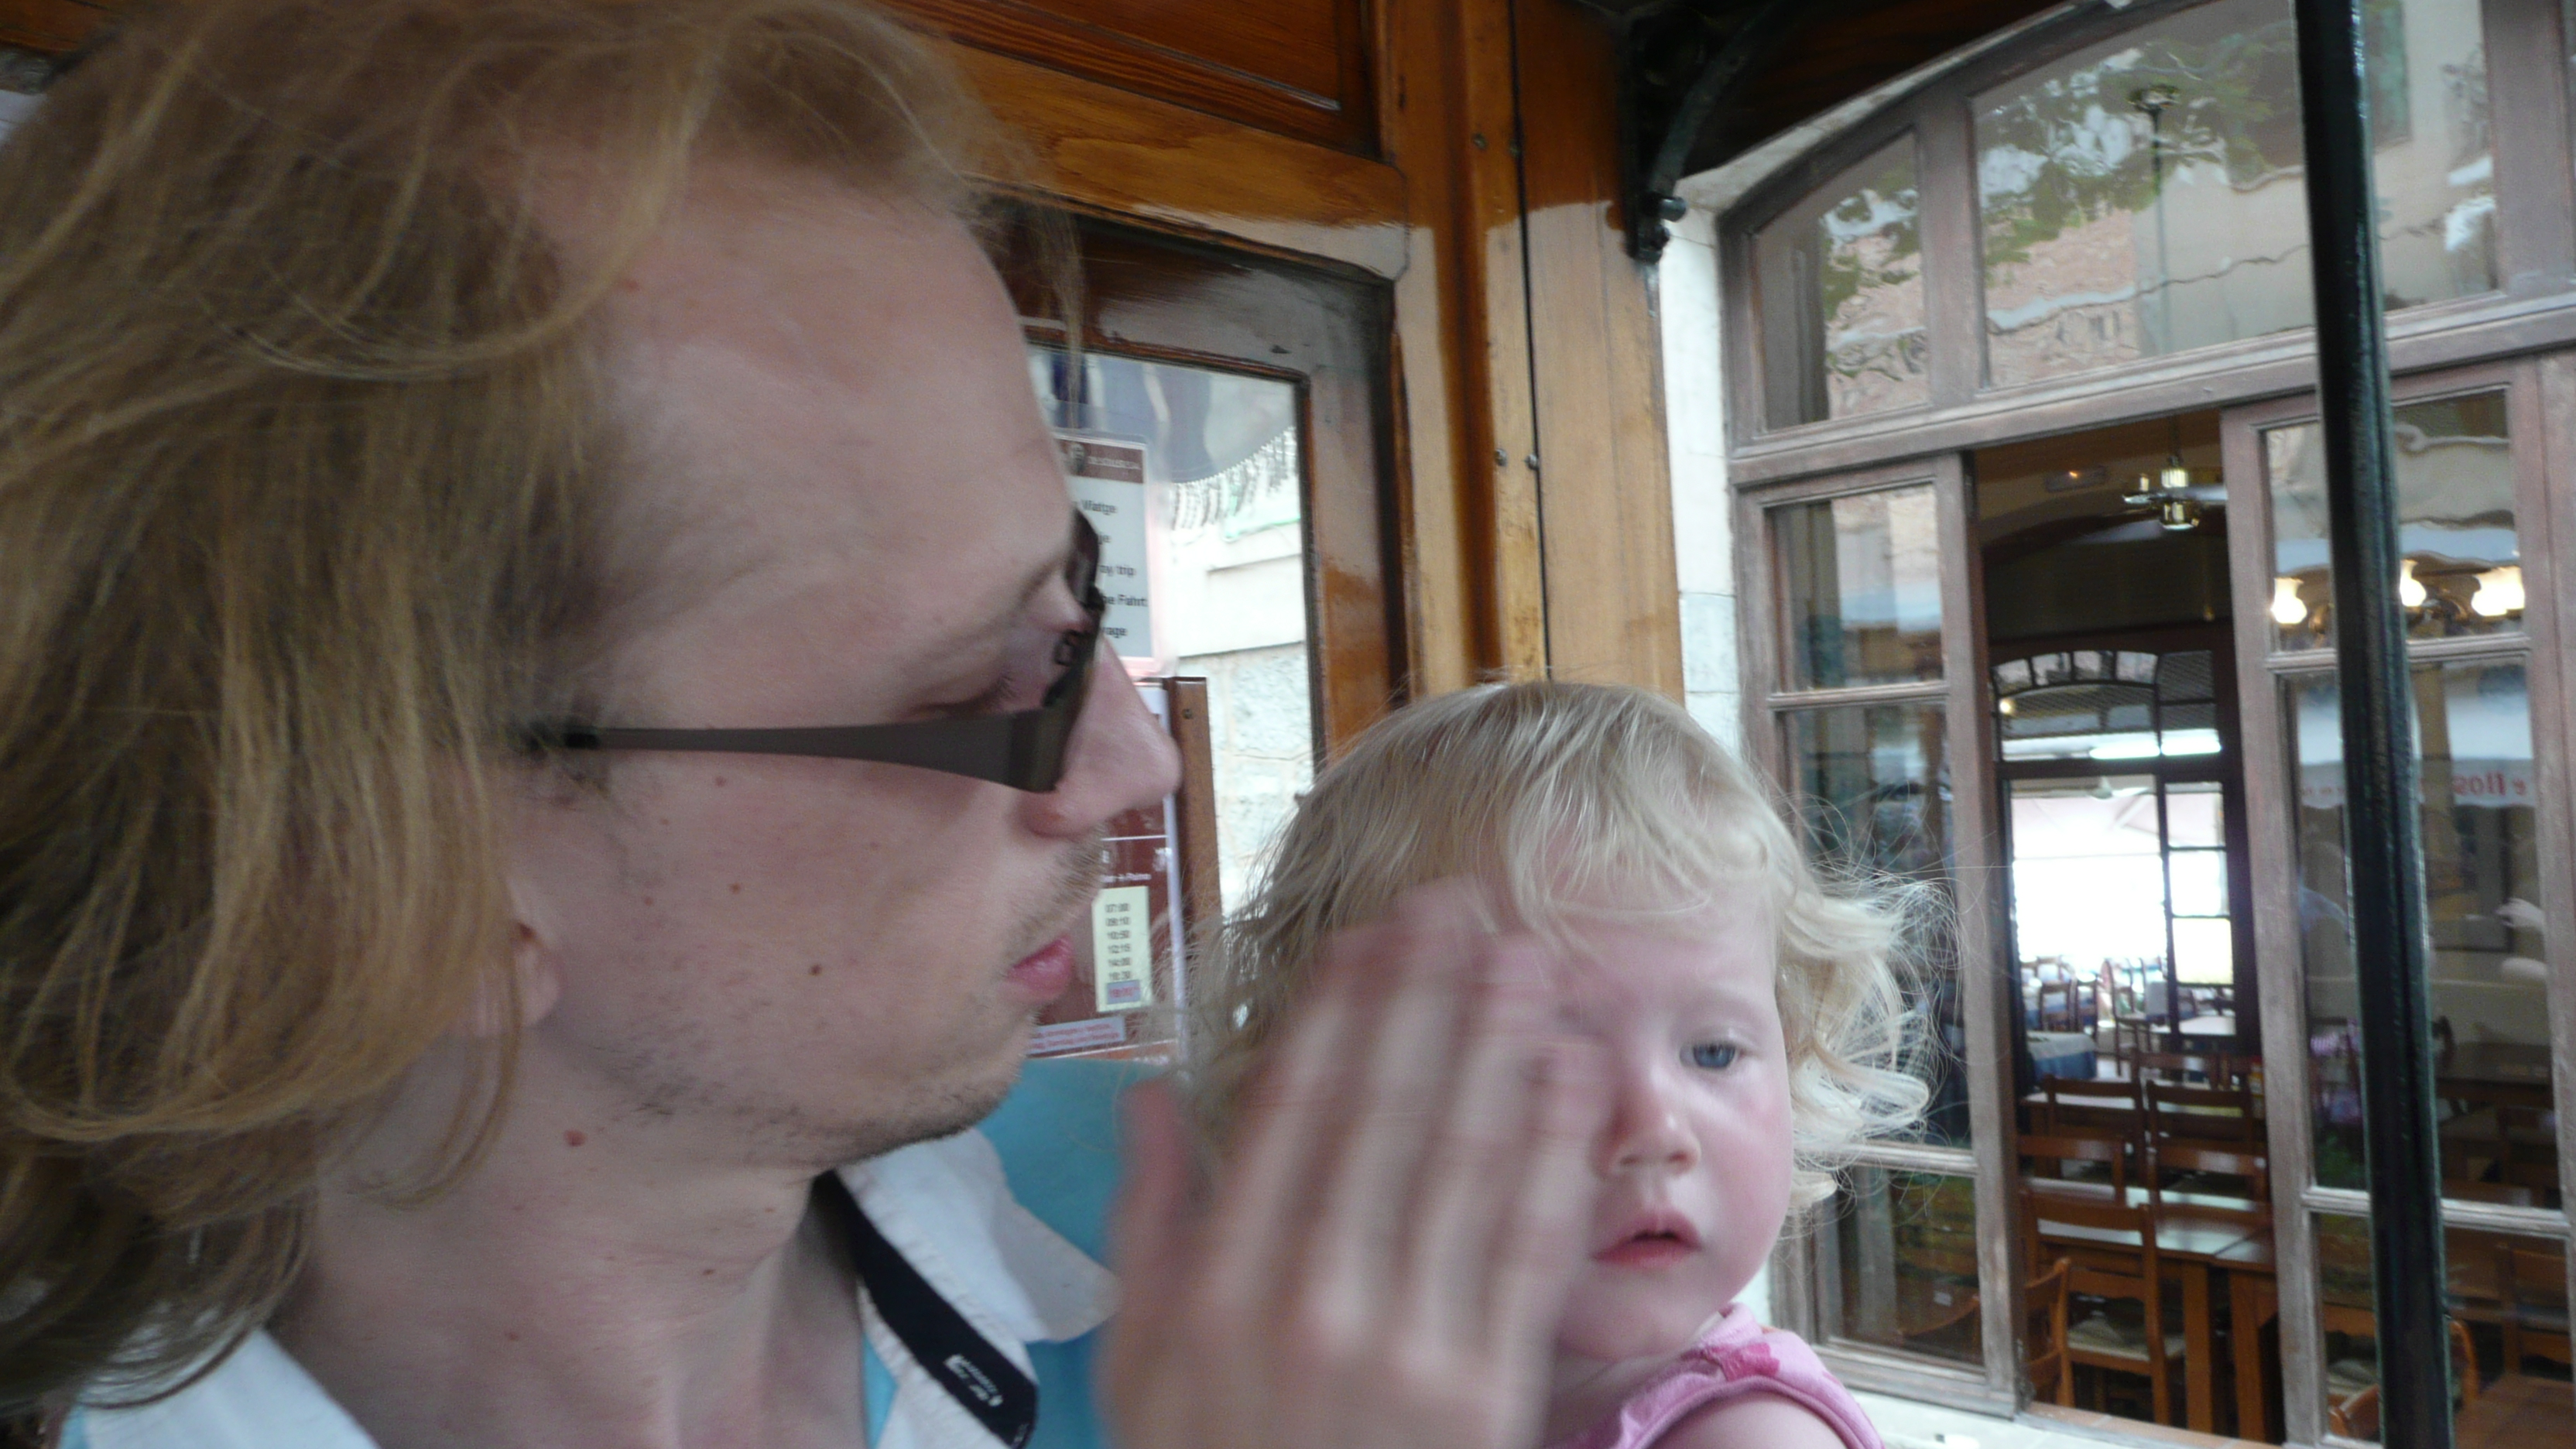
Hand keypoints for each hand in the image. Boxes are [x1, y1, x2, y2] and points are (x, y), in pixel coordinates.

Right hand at [1103, 882, 1607, 1448]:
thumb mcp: (1137, 1357)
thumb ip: (1147, 1220)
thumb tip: (1148, 1096)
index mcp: (1226, 1278)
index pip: (1294, 1109)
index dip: (1340, 1010)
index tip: (1373, 933)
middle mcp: (1316, 1295)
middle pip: (1384, 1115)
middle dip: (1426, 1000)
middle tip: (1462, 908)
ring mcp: (1407, 1341)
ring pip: (1459, 1163)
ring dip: (1496, 1050)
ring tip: (1525, 964)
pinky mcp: (1483, 1386)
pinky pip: (1520, 1251)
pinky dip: (1547, 1158)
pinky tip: (1567, 1083)